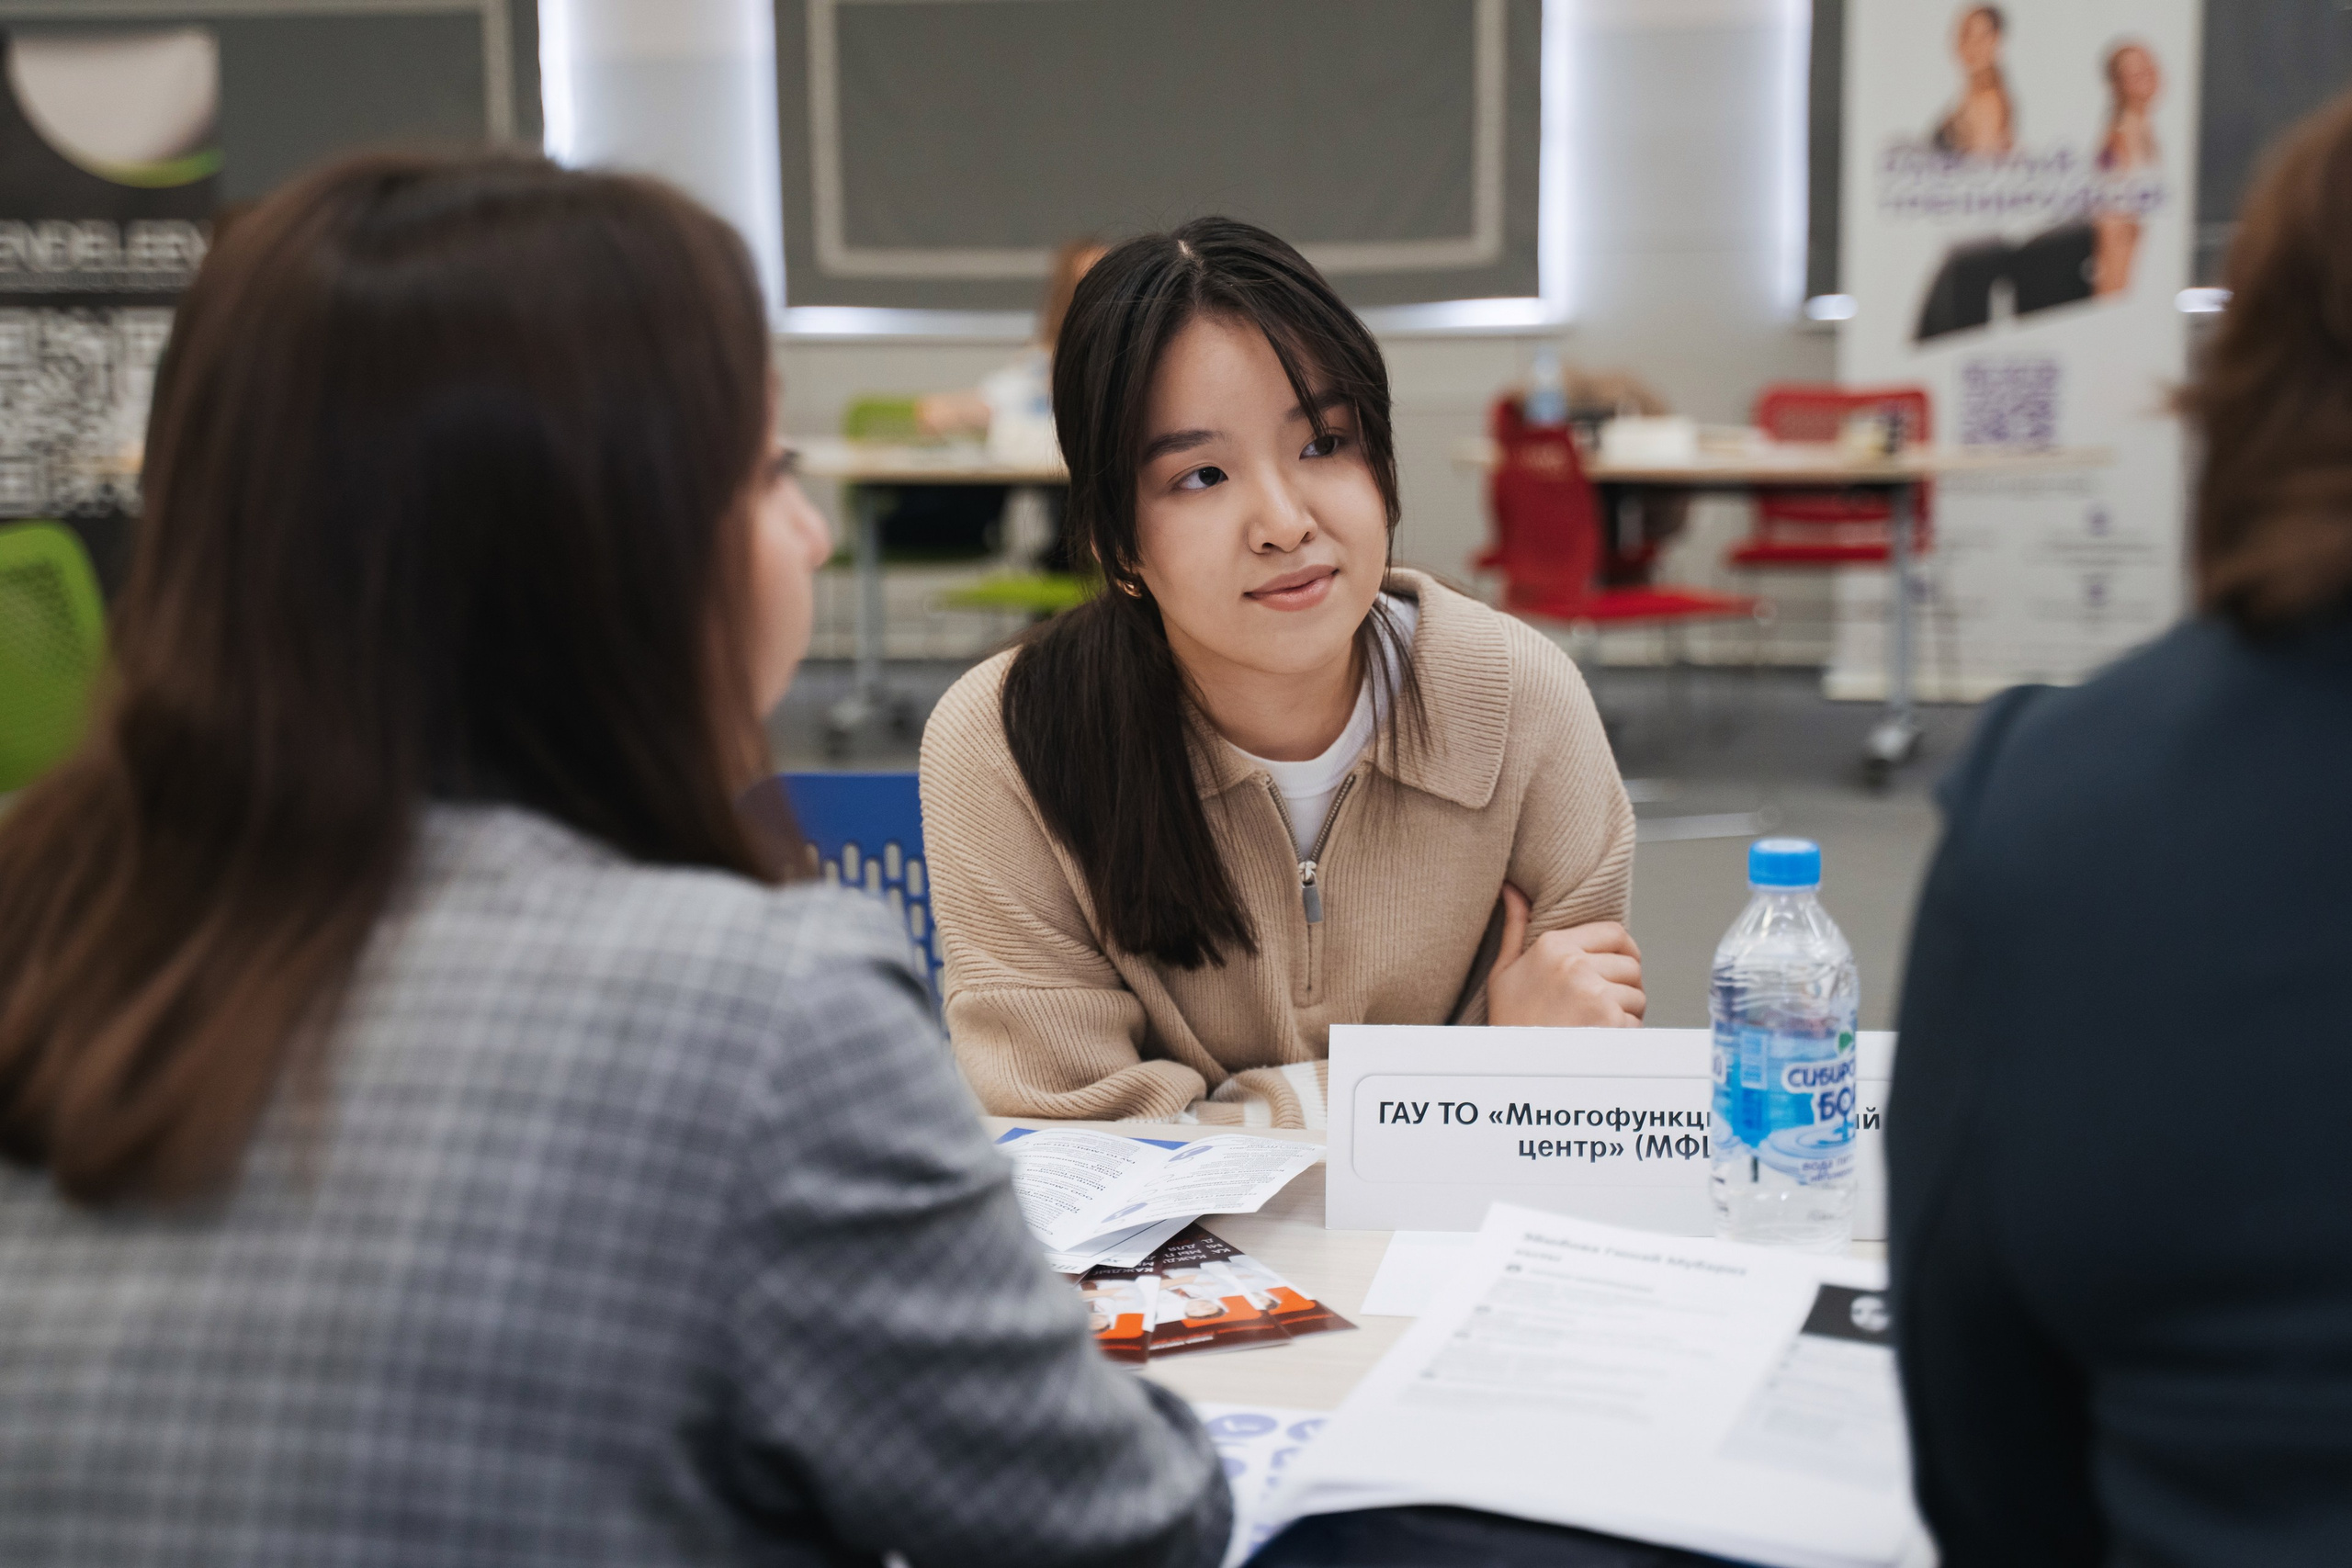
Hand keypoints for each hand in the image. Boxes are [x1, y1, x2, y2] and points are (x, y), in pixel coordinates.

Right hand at [1487, 884, 1644, 1027]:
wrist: (1514, 1068)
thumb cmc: (1510, 1020)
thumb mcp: (1506, 970)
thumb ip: (1516, 927)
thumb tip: (1513, 889)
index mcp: (1553, 945)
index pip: (1615, 932)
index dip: (1623, 951)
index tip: (1616, 968)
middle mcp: (1575, 964)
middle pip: (1631, 965)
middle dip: (1624, 985)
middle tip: (1601, 1005)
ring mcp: (1595, 993)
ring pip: (1638, 995)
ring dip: (1626, 1012)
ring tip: (1595, 1025)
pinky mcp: (1610, 1021)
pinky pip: (1637, 1022)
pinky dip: (1625, 1035)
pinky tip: (1597, 1041)